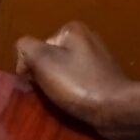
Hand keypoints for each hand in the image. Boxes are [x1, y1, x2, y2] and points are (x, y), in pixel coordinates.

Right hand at [15, 23, 139, 139]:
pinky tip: (76, 103)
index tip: (35, 83)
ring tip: (62, 100)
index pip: (37, 47)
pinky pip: (80, 83)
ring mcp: (99, 60)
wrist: (116, 109)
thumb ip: (26, 48)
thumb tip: (23, 56)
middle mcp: (88, 39)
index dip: (31, 66)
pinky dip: (74, 93)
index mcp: (73, 30)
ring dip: (59, 86)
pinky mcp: (106, 79)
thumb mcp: (42, 61)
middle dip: (46, 76)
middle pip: (51, 59)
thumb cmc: (78, 84)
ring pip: (65, 73)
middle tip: (49, 93)